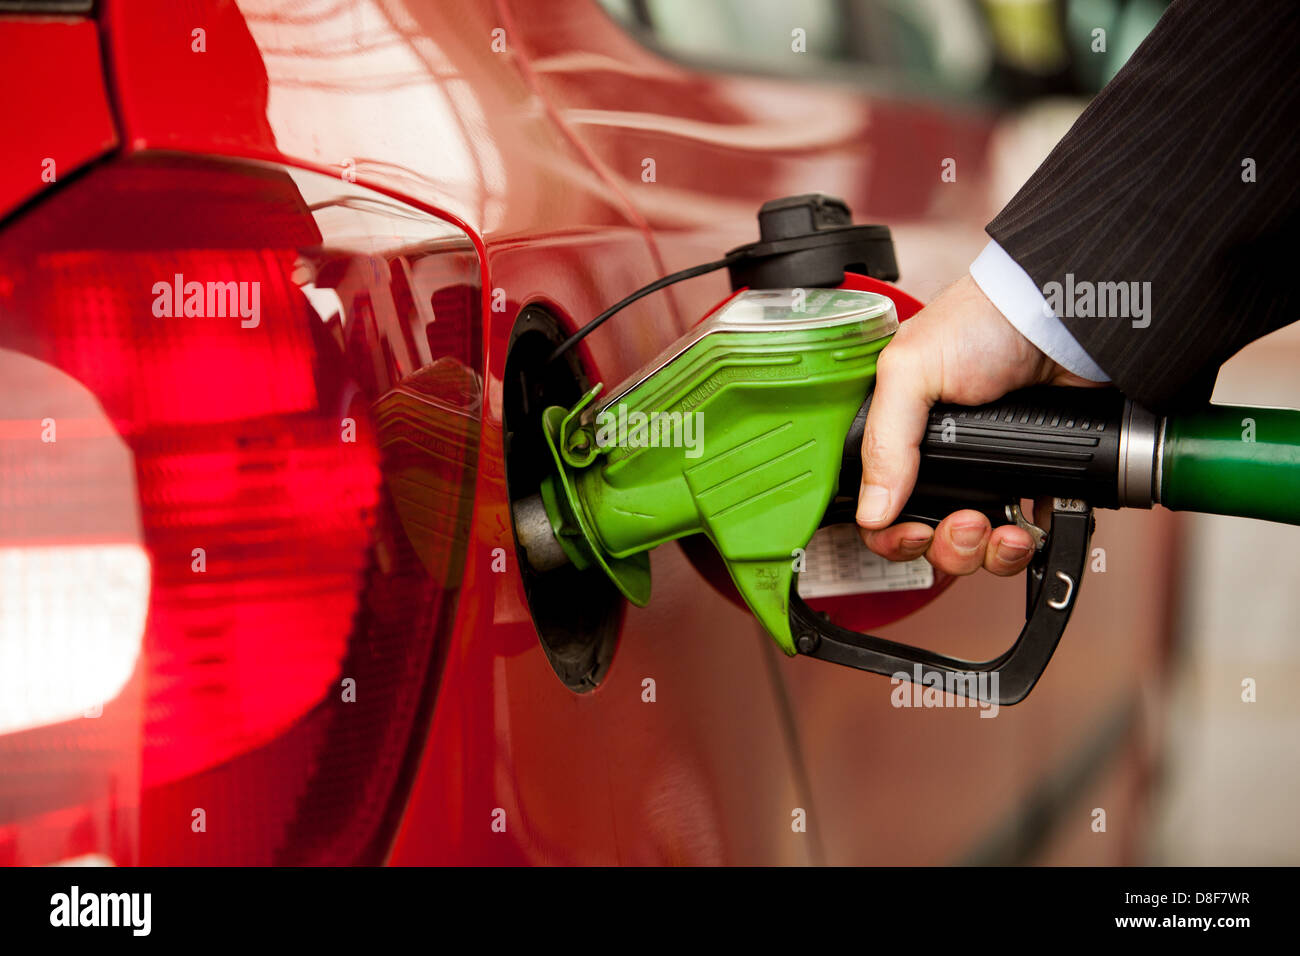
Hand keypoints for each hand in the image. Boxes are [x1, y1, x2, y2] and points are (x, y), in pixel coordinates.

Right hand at [857, 274, 1101, 575]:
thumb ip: (885, 441)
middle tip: (967, 524)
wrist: (1066, 315)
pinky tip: (1031, 527)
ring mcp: (990, 471)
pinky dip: (1028, 542)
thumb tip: (871, 510)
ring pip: (978, 546)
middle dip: (949, 545)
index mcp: (901, 434)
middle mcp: (942, 458)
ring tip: (1003, 530)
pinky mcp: (1036, 478)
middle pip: (931, 537)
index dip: (893, 533)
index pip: (880, 506)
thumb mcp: (912, 369)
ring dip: (988, 552)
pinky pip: (1026, 535)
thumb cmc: (986, 321)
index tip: (913, 534)